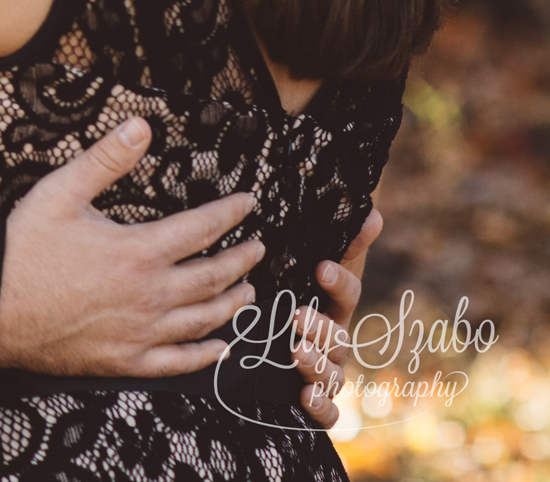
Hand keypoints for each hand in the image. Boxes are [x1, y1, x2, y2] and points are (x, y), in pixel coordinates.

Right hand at [0, 117, 262, 375]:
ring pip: (203, 320)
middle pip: (212, 277)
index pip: (201, 228)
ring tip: (249, 293)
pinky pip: (177, 362)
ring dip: (232, 305)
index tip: (248, 203)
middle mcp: (150, 294)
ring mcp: (141, 332)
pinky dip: (204, 356)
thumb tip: (141, 126)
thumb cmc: (24, 250)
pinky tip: (219, 349)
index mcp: (139, 250)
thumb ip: (106, 159)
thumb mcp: (61, 192)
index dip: (230, 213)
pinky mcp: (125, 360)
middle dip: (241, 260)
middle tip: (258, 249)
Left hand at [293, 205, 381, 428]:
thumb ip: (339, 244)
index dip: (339, 282)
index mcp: (331, 307)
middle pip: (338, 338)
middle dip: (321, 327)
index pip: (347, 293)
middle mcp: (331, 342)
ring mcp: (323, 373)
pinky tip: (305, 396)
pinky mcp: (310, 402)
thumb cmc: (288, 299)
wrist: (254, 351)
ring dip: (316, 363)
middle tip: (297, 315)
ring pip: (332, 374)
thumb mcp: (304, 271)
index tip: (321, 267)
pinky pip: (327, 413)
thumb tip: (371, 212)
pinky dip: (322, 407)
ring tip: (295, 350)